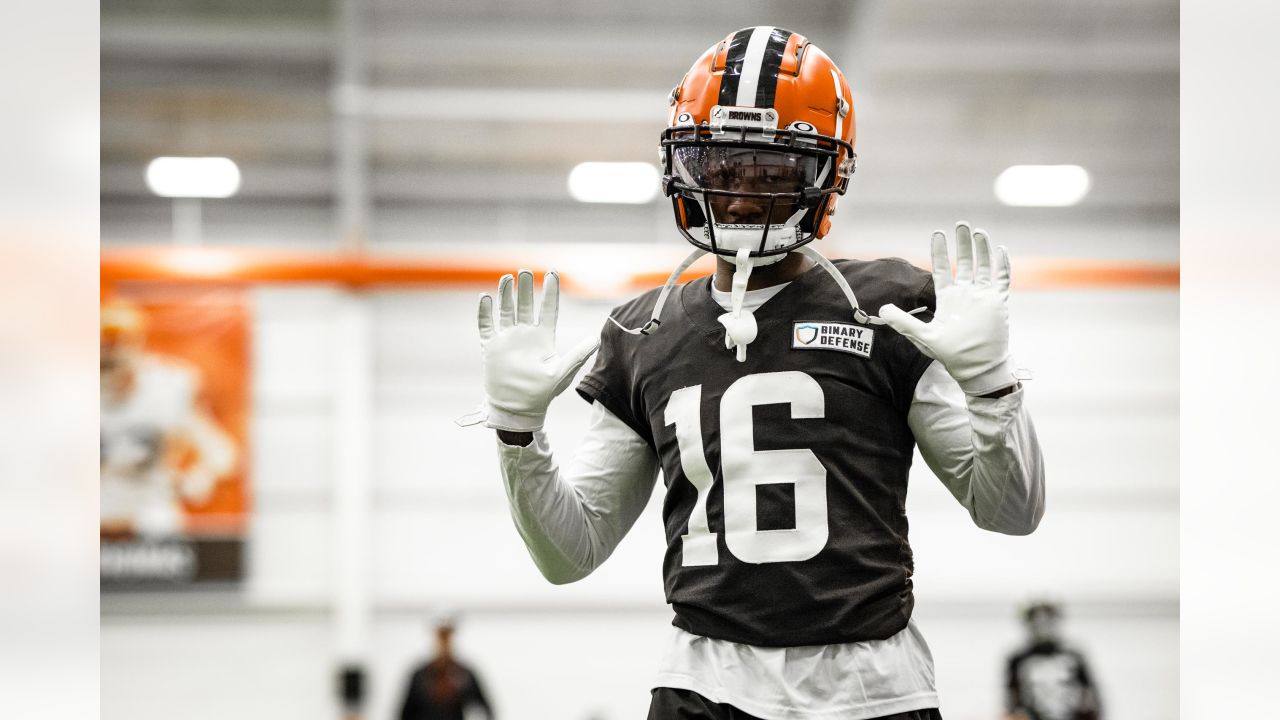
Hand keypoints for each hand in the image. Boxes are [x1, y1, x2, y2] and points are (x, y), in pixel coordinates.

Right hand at [472, 270, 597, 431]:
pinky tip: (486, 298)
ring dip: (506, 294)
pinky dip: (485, 312)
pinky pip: (486, 325)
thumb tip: (596, 340)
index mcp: (543, 338)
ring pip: (506, 310)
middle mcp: (525, 335)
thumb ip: (577, 355)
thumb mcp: (562, 373)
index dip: (550, 292)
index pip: (548, 309)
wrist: (518, 409)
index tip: (553, 274)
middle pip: (524, 305)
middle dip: (525, 288)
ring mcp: (507, 339)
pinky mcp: (491, 347)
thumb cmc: (542, 394)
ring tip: (508, 278)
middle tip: (525, 271)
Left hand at [878, 222, 1016, 395]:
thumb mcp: (923, 336)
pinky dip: (1002, 264)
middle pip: (964, 262)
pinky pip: (1002, 279)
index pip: (941, 268)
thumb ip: (903, 322)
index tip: (937, 234)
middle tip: (961, 224)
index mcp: (947, 298)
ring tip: (978, 231)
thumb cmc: (951, 354)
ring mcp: (982, 296)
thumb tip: (882, 309)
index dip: (939, 252)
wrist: (977, 367)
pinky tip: (1000, 249)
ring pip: (982, 266)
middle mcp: (965, 293)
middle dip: (962, 243)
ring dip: (981, 249)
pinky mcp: (998, 302)